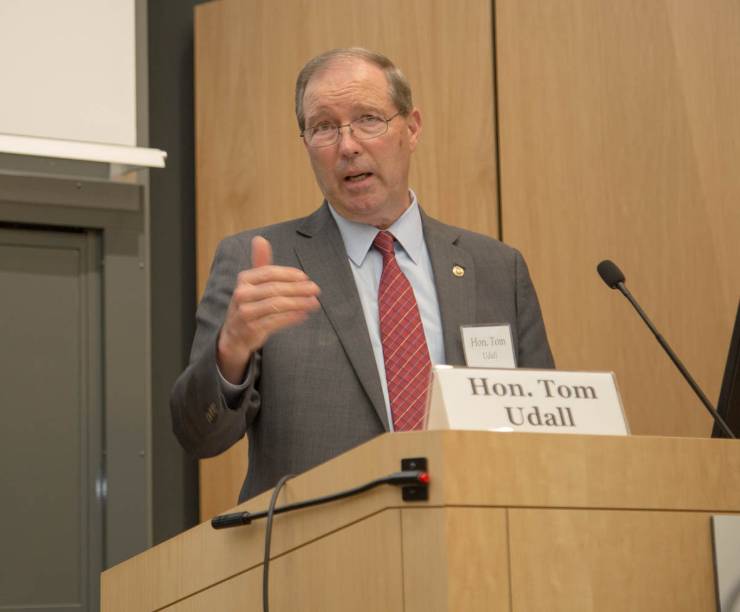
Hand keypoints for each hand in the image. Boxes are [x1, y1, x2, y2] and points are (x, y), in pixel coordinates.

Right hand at [217, 236, 320, 382]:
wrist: (234, 335)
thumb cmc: (249, 304)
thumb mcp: (252, 282)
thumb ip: (260, 262)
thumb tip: (260, 239)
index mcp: (244, 279)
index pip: (269, 272)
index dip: (289, 274)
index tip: (305, 277)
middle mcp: (242, 294)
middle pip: (275, 288)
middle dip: (299, 288)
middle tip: (316, 289)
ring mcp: (245, 312)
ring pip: (277, 305)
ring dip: (299, 303)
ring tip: (314, 303)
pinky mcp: (251, 329)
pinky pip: (276, 321)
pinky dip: (292, 317)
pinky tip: (304, 314)